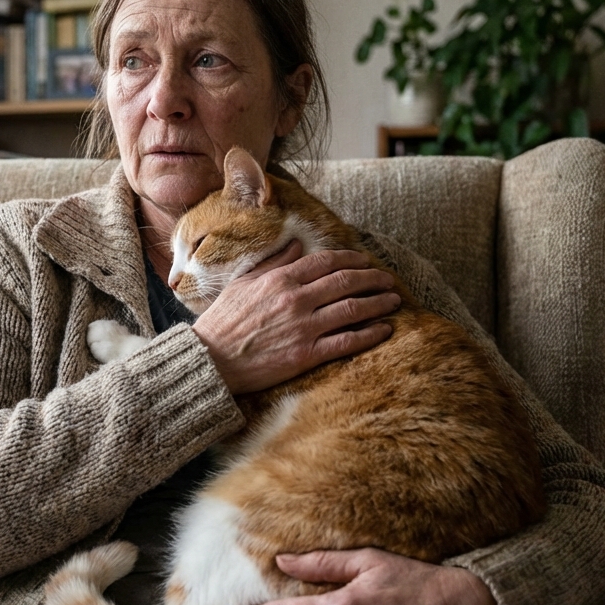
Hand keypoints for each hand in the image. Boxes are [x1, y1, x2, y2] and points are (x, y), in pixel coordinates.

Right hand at [191, 241, 399, 393]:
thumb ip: (274, 263)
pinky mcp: (306, 355)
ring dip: (378, 303)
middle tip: (388, 280)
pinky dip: (370, 334)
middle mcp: (296, 299)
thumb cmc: (223, 321)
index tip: (366, 261)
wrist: (211, 361)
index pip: (326, 261)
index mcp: (280, 279)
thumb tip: (296, 243)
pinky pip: (347, 341)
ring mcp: (303, 327)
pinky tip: (384, 329)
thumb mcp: (244, 283)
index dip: (352, 259)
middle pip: (346, 282)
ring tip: (393, 301)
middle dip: (373, 279)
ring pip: (352, 309)